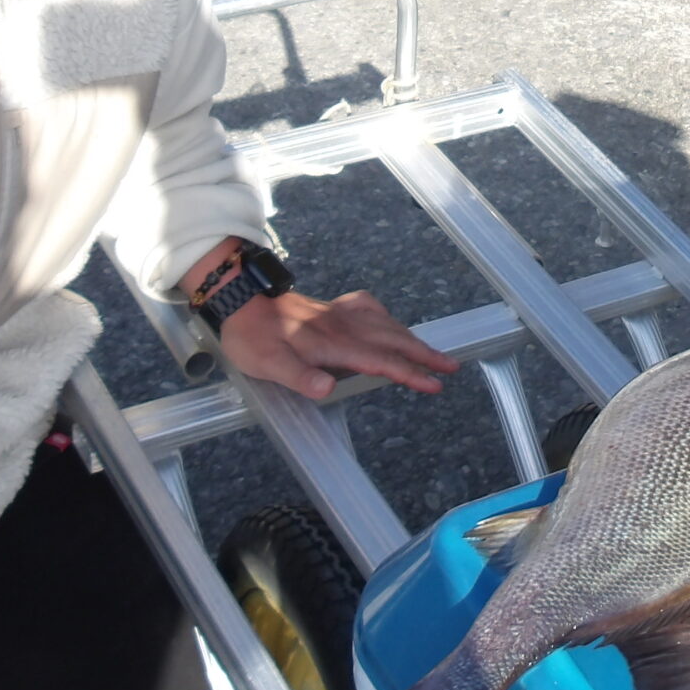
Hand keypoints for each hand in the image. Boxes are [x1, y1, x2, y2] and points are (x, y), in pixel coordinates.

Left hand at [220, 288, 458, 398]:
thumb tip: (327, 390)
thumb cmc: (251, 337)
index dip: (409, 373)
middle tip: (451, 367)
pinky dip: (386, 317)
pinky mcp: (330, 308)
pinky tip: (388, 321)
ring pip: (385, 324)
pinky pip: (369, 309)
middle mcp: (342, 327)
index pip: (380, 361)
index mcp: (332, 344)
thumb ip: (299, 377)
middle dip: (424, 355)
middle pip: (393, 340)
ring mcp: (338, 315)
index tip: (434, 384)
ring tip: (433, 352)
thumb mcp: (267, 364)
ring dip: (412, 339)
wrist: (239, 300)